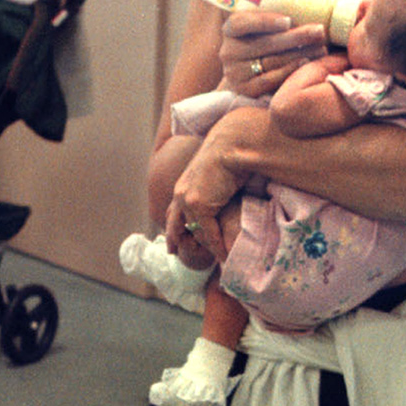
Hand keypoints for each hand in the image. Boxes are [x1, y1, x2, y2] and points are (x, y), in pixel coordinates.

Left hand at [164, 132, 249, 264]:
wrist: (231, 145)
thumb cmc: (229, 157)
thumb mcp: (215, 178)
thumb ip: (213, 191)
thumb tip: (220, 198)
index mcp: (183, 186)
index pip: (174, 212)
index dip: (175, 228)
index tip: (174, 241)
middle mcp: (180, 193)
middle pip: (176, 225)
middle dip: (177, 240)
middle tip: (174, 253)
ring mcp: (187, 199)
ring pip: (195, 231)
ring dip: (205, 247)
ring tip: (213, 259)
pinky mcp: (198, 204)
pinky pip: (207, 231)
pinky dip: (216, 244)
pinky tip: (223, 254)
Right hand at [218, 9, 328, 97]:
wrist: (252, 74)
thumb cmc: (268, 39)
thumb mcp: (274, 20)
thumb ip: (296, 3)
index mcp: (231, 29)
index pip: (240, 23)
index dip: (264, 21)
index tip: (288, 20)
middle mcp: (228, 51)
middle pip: (263, 43)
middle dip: (295, 37)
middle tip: (319, 31)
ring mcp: (235, 72)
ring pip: (270, 61)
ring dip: (299, 53)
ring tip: (321, 47)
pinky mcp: (245, 89)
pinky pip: (270, 80)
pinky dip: (290, 70)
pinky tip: (306, 62)